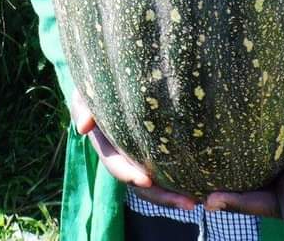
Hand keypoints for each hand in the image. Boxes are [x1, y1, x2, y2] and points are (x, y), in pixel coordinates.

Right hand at [70, 90, 196, 210]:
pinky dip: (181, 180)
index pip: (116, 164)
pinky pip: (168, 171)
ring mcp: (141, 157)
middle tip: (187, 202)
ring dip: (174, 195)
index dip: (128, 173)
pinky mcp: (157, 151)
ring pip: (156, 184)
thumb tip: (84, 127)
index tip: (145, 180)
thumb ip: (82, 106)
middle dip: (162, 196)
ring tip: (197, 200)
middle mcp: (125, 157)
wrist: (113, 81)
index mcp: (107, 145)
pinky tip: (201, 185)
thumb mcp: (86, 93)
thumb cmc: (98, 86)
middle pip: (141, 184)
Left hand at [204, 108, 283, 225]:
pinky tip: (225, 184)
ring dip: (241, 198)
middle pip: (271, 209)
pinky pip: (267, 191)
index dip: (275, 193)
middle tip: (210, 198)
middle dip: (242, 203)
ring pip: (266, 203)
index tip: (272, 176)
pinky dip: (248, 189)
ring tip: (209, 194)